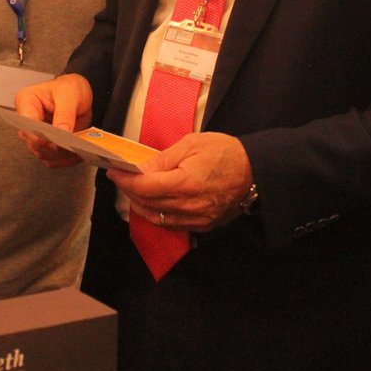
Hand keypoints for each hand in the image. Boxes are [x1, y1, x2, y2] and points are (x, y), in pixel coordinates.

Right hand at [14, 74, 93, 167]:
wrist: (80, 94)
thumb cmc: (70, 87)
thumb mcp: (69, 93)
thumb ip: (64, 113)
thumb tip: (62, 132)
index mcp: (26, 101)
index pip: (27, 125)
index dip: (41, 136)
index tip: (58, 141)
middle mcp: (27, 120)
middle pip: (34, 143)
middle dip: (54, 147)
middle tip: (73, 146)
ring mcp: (35, 134)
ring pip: (43, 154)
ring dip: (60, 155)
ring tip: (78, 149)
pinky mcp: (45, 145)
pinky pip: (52, 159)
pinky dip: (64, 159)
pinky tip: (76, 153)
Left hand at [110, 132, 252, 232]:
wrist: (256, 172)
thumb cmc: (226, 152)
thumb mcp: (192, 144)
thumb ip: (163, 159)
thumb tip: (139, 169)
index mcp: (186, 183)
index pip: (145, 186)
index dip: (126, 180)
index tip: (115, 171)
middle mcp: (190, 206)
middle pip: (147, 204)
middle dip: (129, 191)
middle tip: (121, 179)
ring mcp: (197, 219)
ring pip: (157, 218)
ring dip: (140, 206)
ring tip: (132, 192)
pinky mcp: (203, 226)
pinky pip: (172, 225)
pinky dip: (158, 215)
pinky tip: (152, 204)